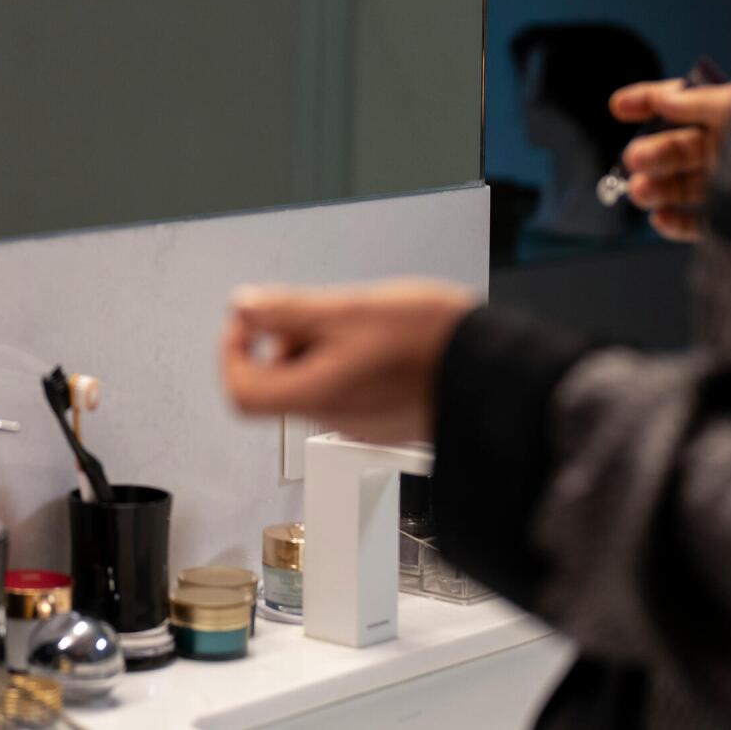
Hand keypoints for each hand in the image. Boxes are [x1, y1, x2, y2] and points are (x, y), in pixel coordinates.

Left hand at [220, 280, 476, 443]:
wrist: (498, 373)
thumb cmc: (433, 342)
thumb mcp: (349, 309)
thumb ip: (288, 310)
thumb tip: (243, 307)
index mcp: (317, 394)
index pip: (242, 392)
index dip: (232, 352)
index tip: (249, 323)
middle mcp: (335, 417)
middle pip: (278, 385)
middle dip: (284, 342)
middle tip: (315, 314)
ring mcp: (362, 422)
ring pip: (314, 384)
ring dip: (319, 349)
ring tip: (357, 322)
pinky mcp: (387, 419)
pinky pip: (347, 390)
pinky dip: (348, 362)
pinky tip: (380, 340)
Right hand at [609, 77, 730, 240]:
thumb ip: (696, 102)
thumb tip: (665, 99)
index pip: (682, 105)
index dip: (648, 101)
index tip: (617, 106)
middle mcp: (730, 149)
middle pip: (676, 149)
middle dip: (649, 153)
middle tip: (633, 159)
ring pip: (682, 186)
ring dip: (655, 188)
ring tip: (639, 191)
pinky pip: (699, 223)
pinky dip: (675, 223)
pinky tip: (660, 218)